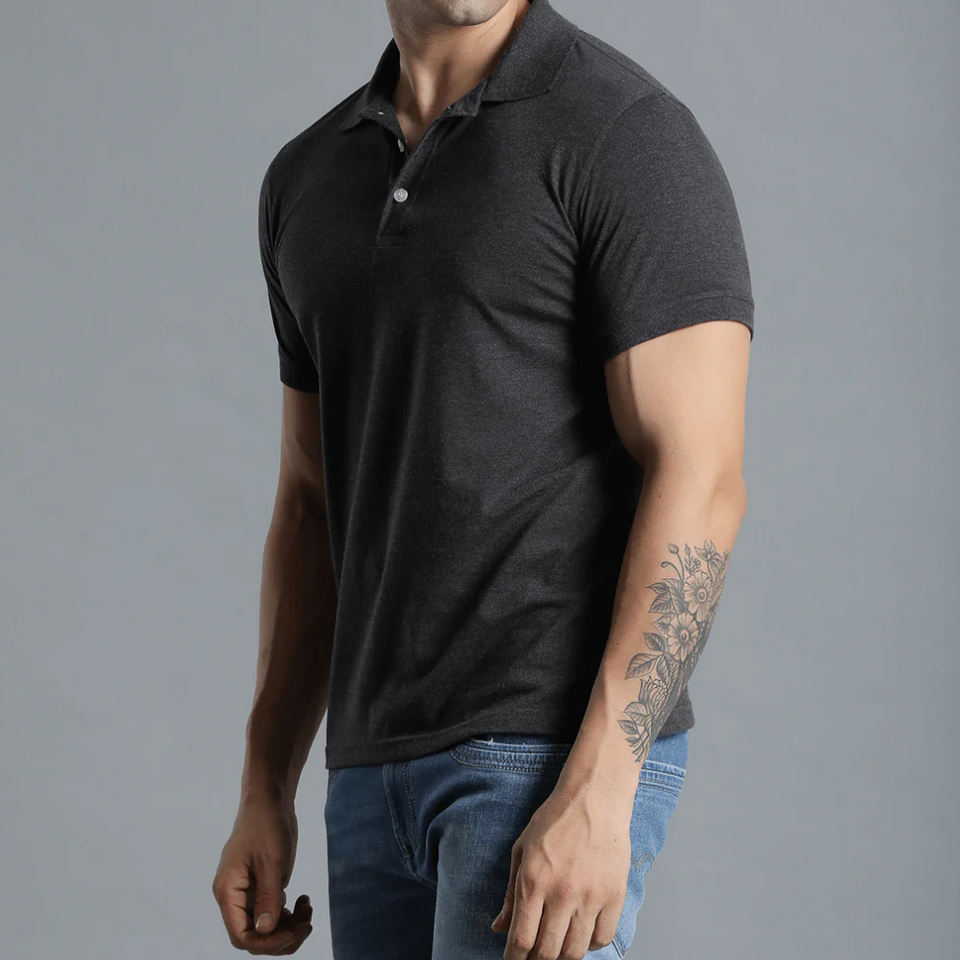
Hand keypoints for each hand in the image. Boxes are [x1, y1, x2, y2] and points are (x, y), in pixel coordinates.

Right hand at [211, 793, 312, 953]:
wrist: (271, 800)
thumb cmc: (267, 825)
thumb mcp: (271, 862)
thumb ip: (267, 898)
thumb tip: (265, 931)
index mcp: (228, 892)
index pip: (241, 936)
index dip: (267, 942)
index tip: (293, 932)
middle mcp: (235, 897)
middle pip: (255, 936)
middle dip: (283, 936)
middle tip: (308, 923)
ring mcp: (248, 893)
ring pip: (267, 927)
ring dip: (290, 926)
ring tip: (309, 909)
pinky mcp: (262, 887)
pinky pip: (274, 913)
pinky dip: (291, 914)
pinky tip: (305, 899)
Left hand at [491, 782, 631, 959]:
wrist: (594, 798)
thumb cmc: (556, 819)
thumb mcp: (522, 849)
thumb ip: (510, 892)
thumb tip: (499, 928)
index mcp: (533, 881)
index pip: (521, 940)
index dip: (515, 958)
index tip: (515, 959)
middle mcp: (561, 893)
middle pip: (547, 952)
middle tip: (535, 955)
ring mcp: (590, 896)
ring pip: (575, 951)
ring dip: (563, 955)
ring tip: (558, 944)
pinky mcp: (614, 895)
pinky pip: (602, 938)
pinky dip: (591, 944)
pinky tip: (583, 932)